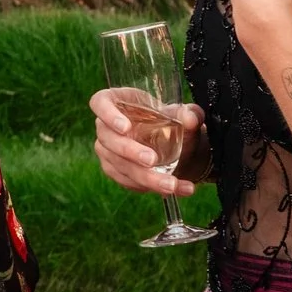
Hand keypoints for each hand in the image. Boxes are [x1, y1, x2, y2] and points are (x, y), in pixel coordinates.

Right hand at [90, 90, 205, 196]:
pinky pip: (126, 181)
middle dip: (130, 152)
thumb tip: (191, 118)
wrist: (174, 144)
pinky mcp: (113, 169)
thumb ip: (189, 114)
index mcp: (117, 102)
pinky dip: (150, 187)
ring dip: (146, 178)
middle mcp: (106, 126)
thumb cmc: (170, 120)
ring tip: (172, 184)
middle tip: (152, 160)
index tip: (126, 127)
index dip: (108, 114)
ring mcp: (107, 150)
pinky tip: (174, 189)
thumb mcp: (182, 115)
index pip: (100, 102)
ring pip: (119, 165)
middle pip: (109, 140)